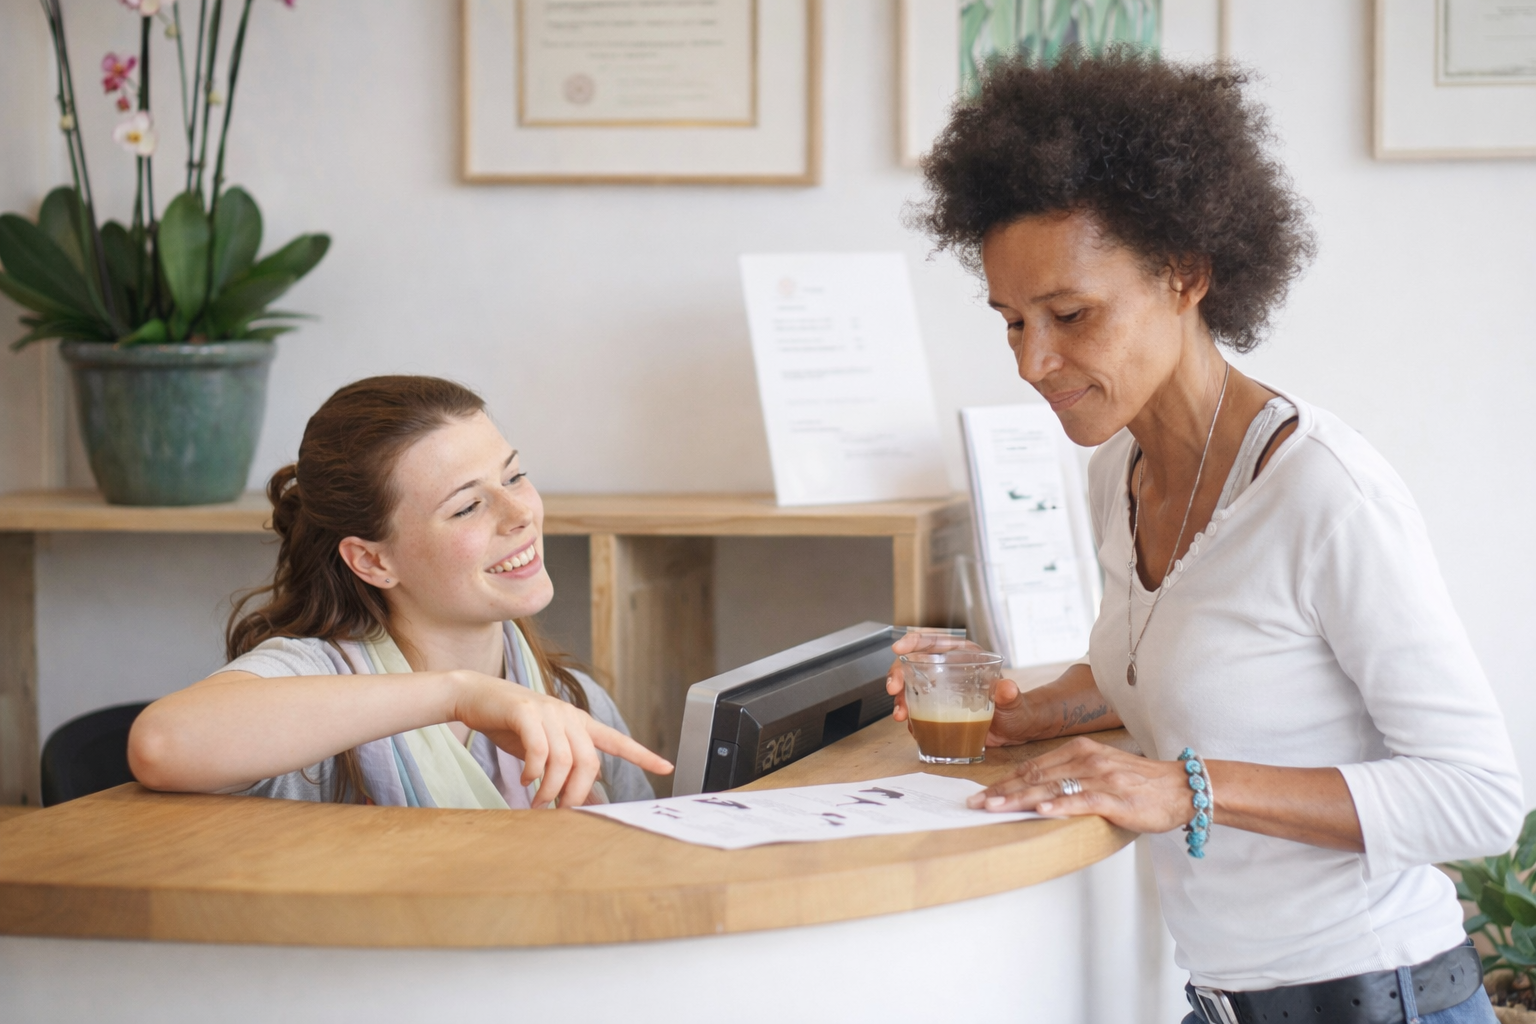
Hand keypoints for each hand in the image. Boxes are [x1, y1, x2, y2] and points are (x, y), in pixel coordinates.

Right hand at [451, 671, 672, 807]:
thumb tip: (589, 799)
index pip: (617, 740)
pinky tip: (526, 780)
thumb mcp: (544, 749)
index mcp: (579, 723)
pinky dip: (534, 771)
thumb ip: (566, 770)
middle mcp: (569, 715)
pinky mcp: (525, 711)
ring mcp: (548, 711)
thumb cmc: (511, 725)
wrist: (475, 696)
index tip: (666, 767)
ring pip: (564, 759)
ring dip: (551, 789)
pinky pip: (540, 748)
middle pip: (589, 761)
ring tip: (538, 802)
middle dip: (576, 793)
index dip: (642, 755)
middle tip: (561, 811)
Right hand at [884, 631, 1038, 745]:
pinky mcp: (939, 709)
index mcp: (965, 656)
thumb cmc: (1018, 708)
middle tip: (894, 689)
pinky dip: (910, 717)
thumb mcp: (1014, 701)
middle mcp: (949, 669)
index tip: (899, 648)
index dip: (914, 641)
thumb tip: (1007, 688)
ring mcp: (942, 690)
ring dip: (900, 699)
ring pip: (911, 686)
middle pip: (915, 663)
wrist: (1017, 729)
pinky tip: (911, 726)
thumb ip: (1010, 695)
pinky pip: (918, 709)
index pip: (935, 641)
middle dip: (898, 673)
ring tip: (900, 715)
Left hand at [965, 736, 1191, 834]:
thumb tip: (1036, 791)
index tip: (981, 795)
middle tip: (975, 804)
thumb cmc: (1139, 783)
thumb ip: (1070, 775)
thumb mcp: (1099, 769)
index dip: (1004, 782)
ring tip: (994, 807)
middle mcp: (1086, 759)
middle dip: (1002, 791)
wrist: (1181, 787)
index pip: (1032, 767)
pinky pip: (1082, 800)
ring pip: (1051, 788)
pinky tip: (1041, 811)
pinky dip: (1060, 806)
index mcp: (1079, 750)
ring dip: (1020, 799)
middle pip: (1035, 776)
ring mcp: (1100, 777)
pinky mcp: (1115, 797)